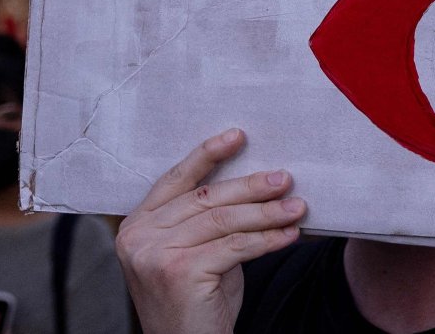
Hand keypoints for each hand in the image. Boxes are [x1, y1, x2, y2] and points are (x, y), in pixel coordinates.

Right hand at [115, 128, 305, 333]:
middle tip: (285, 178)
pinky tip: (290, 234)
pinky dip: (268, 238)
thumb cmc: (196, 298)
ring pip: (224, 220)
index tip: (239, 136)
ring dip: (267, 212)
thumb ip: (206, 217)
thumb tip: (256, 179)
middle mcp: (138, 237)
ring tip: (297, 206)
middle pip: (207, 198)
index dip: (208, 155)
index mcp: (137, 224)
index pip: (175, 179)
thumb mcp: (194, 250)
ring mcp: (155, 255)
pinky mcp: (179, 272)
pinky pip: (236, 246)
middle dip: (251, 186)